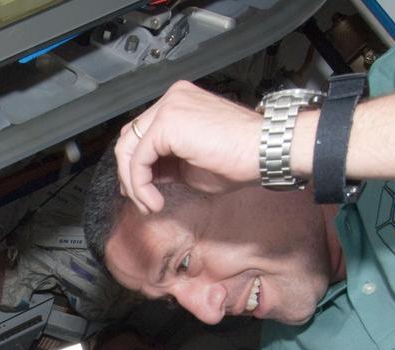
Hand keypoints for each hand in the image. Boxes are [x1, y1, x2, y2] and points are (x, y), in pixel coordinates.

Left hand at [117, 80, 261, 214]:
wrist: (266, 152)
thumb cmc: (241, 157)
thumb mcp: (191, 164)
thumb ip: (166, 164)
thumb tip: (145, 176)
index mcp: (179, 103)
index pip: (142, 133)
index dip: (135, 165)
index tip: (141, 190)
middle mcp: (172, 99)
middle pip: (129, 138)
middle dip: (129, 174)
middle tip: (140, 200)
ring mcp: (169, 107)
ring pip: (128, 148)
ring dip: (133, 183)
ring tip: (149, 204)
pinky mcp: (167, 122)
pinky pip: (138, 158)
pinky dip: (140, 184)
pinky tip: (154, 200)